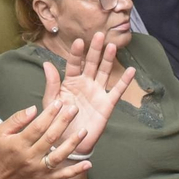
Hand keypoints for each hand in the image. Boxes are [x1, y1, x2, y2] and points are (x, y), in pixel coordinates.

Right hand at [0, 99, 87, 178]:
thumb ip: (17, 119)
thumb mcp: (2, 132)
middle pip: (50, 138)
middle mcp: (30, 158)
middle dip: (63, 122)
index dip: (49, 114)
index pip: (37, 127)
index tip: (59, 102)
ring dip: (73, 143)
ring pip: (59, 156)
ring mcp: (39, 170)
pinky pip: (62, 176)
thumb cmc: (1, 151)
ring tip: (84, 131)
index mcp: (19, 144)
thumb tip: (34, 108)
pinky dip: (76, 171)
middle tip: (74, 109)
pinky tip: (88, 163)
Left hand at [43, 33, 134, 155]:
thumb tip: (46, 63)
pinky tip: (131, 71)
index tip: (78, 41)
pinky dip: (124, 81)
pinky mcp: (107, 104)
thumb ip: (51, 84)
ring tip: (112, 46)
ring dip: (108, 60)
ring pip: (105, 72)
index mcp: (70, 82)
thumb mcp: (51, 103)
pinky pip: (117, 91)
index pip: (74, 64)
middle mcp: (85, 84)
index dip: (76, 53)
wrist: (68, 143)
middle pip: (92, 63)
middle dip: (95, 50)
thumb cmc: (57, 122)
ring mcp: (97, 93)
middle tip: (99, 35)